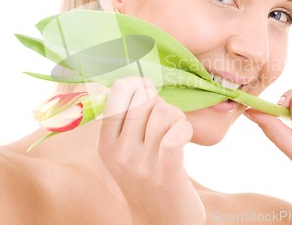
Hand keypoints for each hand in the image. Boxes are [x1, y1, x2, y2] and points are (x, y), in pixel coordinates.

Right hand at [97, 77, 205, 224]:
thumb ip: (126, 120)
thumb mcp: (125, 152)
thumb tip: (137, 80)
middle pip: (144, 99)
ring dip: (177, 118)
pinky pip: (175, 134)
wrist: (160, 222)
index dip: (138, 84)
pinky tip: (185, 137)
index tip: (148, 91)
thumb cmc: (147, 179)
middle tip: (167, 119)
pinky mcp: (166, 173)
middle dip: (161, 102)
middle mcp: (120, 153)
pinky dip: (185, 129)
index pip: (118, 92)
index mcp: (106, 143)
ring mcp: (142, 164)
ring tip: (177, 133)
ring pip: (164, 113)